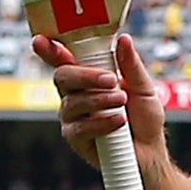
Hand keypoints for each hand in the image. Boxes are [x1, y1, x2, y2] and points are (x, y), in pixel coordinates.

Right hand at [33, 33, 163, 169]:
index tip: (40, 40)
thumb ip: (131, 65)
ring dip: (99, 100)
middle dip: (85, 76)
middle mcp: (75, 94)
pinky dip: (101, 122)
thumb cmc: (144, 118)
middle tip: (111, 80)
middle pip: (62, 77)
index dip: (50, 50)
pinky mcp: (75, 138)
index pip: (64, 59)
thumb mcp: (143, 87)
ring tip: (122, 101)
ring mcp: (72, 116)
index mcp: (88, 77)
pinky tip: (119, 121)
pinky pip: (79, 127)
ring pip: (71, 102)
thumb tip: (124, 39)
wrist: (150, 150)